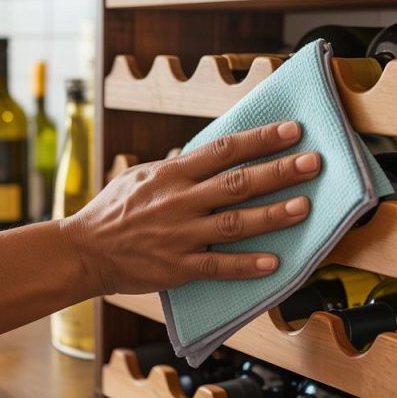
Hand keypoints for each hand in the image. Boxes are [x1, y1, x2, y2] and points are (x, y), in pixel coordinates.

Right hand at [69, 121, 319, 295]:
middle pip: (237, 183)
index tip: (293, 130)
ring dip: (272, 215)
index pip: (224, 149)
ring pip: (234, 223)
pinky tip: (274, 263)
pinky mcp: (177, 268)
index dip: (260, 139)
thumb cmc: (114, 210)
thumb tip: (212, 154)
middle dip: (278, 171)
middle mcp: (179, 201)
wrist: (83, 251)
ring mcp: (179, 235)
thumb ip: (178, 167)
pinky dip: (245, 265)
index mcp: (172, 173)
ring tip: (304, 207)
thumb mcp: (142, 176)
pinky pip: (217, 267)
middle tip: (314, 162)